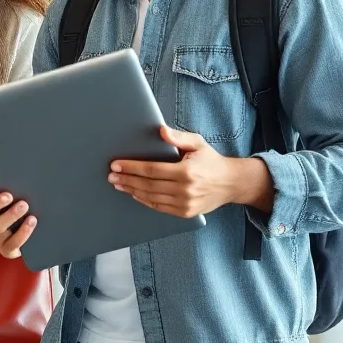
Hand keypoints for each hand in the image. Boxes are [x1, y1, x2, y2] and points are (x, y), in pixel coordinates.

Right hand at [0, 180, 36, 258]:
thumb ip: (8, 185)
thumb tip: (14, 167)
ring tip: (24, 205)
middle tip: (9, 195)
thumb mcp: (13, 195)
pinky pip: (11, 245)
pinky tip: (31, 221)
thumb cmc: (18, 207)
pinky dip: (22, 233)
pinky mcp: (6, 249)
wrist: (30, 235)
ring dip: (10, 216)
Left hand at [109, 126, 268, 218]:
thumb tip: (161, 130)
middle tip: (111, 176)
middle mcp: (185, 190)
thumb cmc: (211, 161)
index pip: (151, 170)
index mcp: (186, 172)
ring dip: (132, 190)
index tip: (116, 165)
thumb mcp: (197, 143)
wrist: (230, 183)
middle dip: (127, 180)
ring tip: (118, 184)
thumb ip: (178, 136)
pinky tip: (134, 193)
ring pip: (151, 197)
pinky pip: (160, 207)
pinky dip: (145, 201)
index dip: (131, 167)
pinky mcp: (185, 212)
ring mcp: (185, 204)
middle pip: (148, 185)